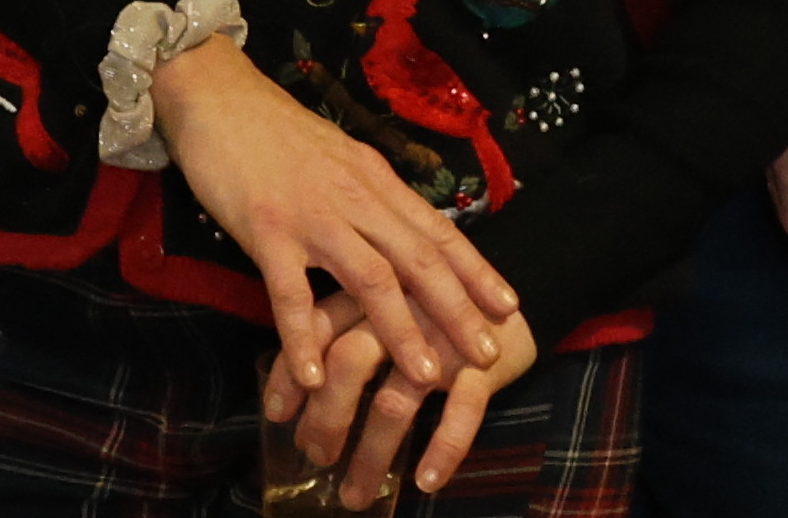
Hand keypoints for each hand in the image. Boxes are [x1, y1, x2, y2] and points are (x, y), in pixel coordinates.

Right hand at [155, 39, 522, 446]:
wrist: (216, 95)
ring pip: (371, 277)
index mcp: (374, 180)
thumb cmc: (274, 132)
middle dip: (458, 310)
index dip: (475, 270)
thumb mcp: (338, 157)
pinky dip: (303, 335)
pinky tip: (315, 376)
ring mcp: (311, 215)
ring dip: (401, 330)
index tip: (508, 306)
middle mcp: (355, 197)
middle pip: (419, 258)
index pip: (437, 230)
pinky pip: (289, 291)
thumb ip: (367, 196)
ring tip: (426, 376)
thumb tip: (400, 231)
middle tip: (488, 354)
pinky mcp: (266, 229)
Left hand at [276, 288, 539, 507]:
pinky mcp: (484, 363)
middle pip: (350, 363)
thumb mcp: (386, 307)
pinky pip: (460, 413)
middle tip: (316, 457)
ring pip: (396, 401)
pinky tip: (425, 481)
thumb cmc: (434, 311)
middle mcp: (404, 310)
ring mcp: (445, 338)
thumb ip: (346, 332)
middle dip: (327, 417)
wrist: (510, 297)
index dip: (292, 371)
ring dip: (372, 454)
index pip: (319, 329)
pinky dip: (443, 449)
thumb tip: (299, 390)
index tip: (277, 415)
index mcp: (373, 292)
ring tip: (354, 494)